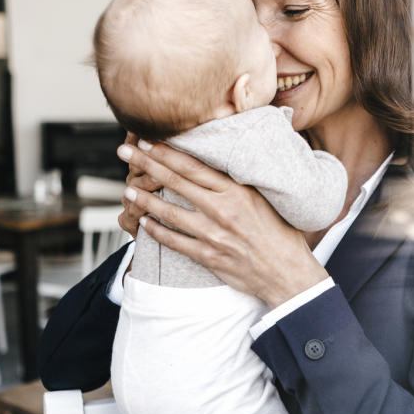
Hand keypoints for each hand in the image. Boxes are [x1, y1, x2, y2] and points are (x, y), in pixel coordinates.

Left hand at [116, 139, 329, 306]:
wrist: (288, 273)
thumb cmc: (281, 234)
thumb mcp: (267, 199)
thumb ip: (243, 182)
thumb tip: (227, 161)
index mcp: (237, 191)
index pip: (194, 166)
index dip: (167, 152)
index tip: (149, 140)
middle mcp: (222, 210)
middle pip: (176, 182)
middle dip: (147, 164)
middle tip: (125, 151)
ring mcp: (213, 234)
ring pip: (170, 212)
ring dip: (145, 199)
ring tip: (128, 189)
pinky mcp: (209, 256)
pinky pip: (175, 242)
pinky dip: (157, 232)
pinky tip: (144, 224)